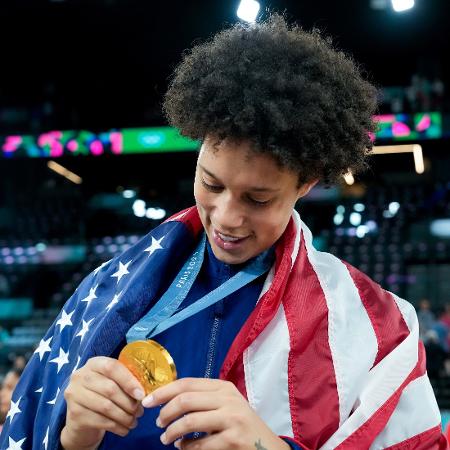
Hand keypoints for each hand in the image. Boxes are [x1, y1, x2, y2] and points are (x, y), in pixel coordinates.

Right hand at [60, 356, 144, 449]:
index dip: (128, 380)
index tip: (141, 394)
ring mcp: (75, 395)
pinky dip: (116, 426)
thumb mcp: (112, 382)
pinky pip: (100, 421)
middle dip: (129, 402)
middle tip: (140, 411)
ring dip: (124, 416)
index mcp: (93, 363)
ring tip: (134, 421)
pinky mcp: (75, 414)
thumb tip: (146, 391)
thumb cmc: (103, 395)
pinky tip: (124, 429)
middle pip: (110, 389)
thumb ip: (125, 380)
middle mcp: (80, 376)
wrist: (81, 418)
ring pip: (106, 407)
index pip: (112, 367)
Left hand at [142, 378, 290, 449]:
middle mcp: (228, 399)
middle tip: (158, 423)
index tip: (147, 400)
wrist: (267, 447)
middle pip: (186, 400)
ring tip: (166, 438)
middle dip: (165, 412)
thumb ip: (204, 398)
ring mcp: (232, 419)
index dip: (164, 391)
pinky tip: (183, 447)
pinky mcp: (233, 440)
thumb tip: (168, 399)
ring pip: (189, 422)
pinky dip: (185, 447)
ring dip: (171, 432)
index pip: (187, 383)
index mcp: (224, 387)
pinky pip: (199, 444)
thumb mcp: (226, 404)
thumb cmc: (241, 425)